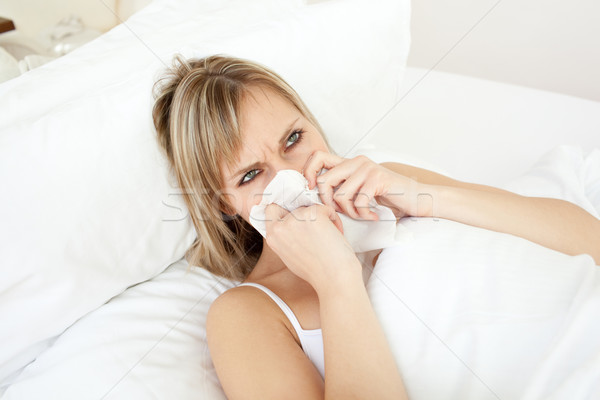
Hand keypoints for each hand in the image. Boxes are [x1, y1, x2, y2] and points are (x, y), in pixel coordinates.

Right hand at [264, 203, 361, 290]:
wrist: (334, 278)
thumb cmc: (316, 272)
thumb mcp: (290, 255)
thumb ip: (286, 237)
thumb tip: (292, 223)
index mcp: (272, 236)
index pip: (272, 210)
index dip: (285, 211)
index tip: (298, 219)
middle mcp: (281, 226)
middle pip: (295, 208)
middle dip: (308, 218)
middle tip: (318, 232)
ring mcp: (296, 218)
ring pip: (311, 208)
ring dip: (322, 219)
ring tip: (329, 237)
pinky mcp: (313, 214)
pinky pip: (326, 209)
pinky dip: (334, 219)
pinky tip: (336, 233)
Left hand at [302, 151, 418, 219]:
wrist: (416, 199)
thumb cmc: (387, 197)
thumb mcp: (360, 190)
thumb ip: (342, 187)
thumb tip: (315, 196)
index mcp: (349, 162)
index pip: (318, 156)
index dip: (308, 172)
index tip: (312, 190)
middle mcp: (356, 161)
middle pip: (324, 180)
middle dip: (328, 202)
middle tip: (341, 212)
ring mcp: (367, 168)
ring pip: (340, 195)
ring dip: (350, 212)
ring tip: (362, 214)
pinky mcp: (377, 178)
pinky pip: (358, 202)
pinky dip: (363, 214)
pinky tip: (372, 215)